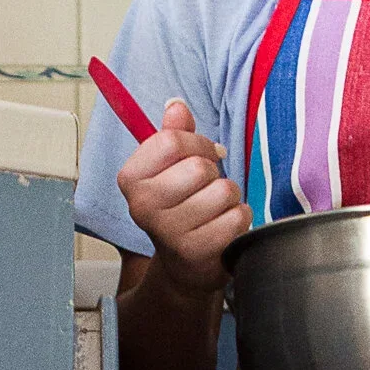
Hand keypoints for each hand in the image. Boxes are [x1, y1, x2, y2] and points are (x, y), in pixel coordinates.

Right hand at [117, 99, 249, 293]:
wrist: (184, 263)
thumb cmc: (179, 206)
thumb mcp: (170, 167)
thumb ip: (173, 133)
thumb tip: (175, 106)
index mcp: (131, 178)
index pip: (172, 141)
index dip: (198, 143)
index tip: (201, 154)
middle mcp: (142, 206)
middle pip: (198, 167)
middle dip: (214, 172)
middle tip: (207, 186)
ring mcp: (169, 232)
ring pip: (222, 191)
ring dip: (229, 196)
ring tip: (215, 208)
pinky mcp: (197, 252)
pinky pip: (236, 217)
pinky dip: (238, 218)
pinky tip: (223, 226)